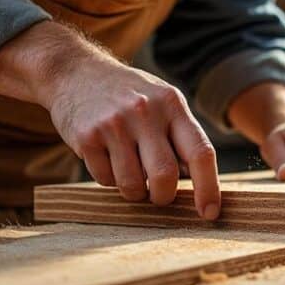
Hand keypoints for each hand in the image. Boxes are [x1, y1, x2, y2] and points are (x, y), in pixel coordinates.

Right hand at [0, 21, 220, 218]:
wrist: (75, 72)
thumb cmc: (128, 95)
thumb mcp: (161, 101)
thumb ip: (180, 137)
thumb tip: (199, 183)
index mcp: (172, 104)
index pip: (201, 152)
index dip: (208, 188)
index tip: (209, 213)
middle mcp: (145, 112)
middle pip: (165, 176)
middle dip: (163, 196)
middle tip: (158, 195)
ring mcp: (114, 124)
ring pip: (133, 185)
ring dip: (134, 191)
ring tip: (129, 171)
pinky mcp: (87, 137)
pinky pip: (105, 180)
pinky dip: (109, 179)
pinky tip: (106, 157)